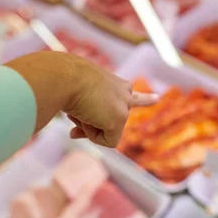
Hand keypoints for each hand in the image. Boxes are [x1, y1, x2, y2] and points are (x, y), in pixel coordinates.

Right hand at [6, 51, 156, 147]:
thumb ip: (79, 115)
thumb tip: (73, 134)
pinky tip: (86, 116)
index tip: (156, 98)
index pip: (127, 91)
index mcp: (111, 81)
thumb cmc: (60, 81)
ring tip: (79, 108)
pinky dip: (91, 134)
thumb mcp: (70, 96)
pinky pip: (104, 141)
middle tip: (157, 97)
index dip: (136, 98)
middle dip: (142, 102)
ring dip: (90, 125)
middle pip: (130, 106)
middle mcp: (122, 90)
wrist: (62, 76)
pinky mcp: (118, 119)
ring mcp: (122, 105)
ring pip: (108, 130)